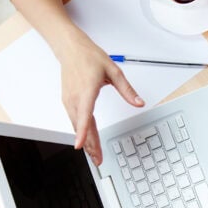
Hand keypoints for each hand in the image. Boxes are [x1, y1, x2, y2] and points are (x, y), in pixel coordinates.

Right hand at [56, 31, 143, 164]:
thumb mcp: (113, 71)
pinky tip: (86, 140)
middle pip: (81, 126)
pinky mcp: (68, 101)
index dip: (82, 132)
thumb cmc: (88, 57)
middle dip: (89, 145)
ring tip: (94, 154)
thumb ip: (127, 90)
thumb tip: (139, 103)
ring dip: (85, 141)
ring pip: (77, 125)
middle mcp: (75, 97)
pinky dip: (80, 132)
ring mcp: (69, 100)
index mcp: (87, 90)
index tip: (80, 145)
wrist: (70, 48)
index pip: (84, 115)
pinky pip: (74, 120)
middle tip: (98, 159)